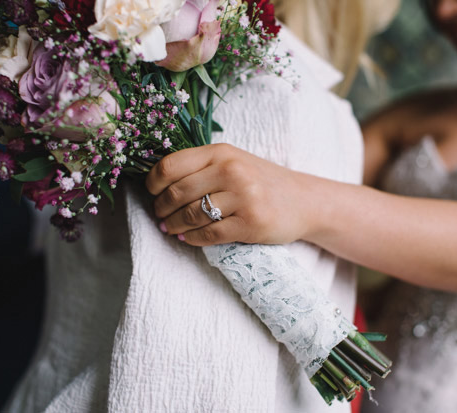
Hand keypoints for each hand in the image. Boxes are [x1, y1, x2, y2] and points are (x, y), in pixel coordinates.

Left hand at [146, 143, 314, 245]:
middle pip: (177, 193)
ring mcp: (242, 198)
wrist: (304, 201)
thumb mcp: (234, 162)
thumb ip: (202, 167)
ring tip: (170, 229)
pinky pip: (210, 234)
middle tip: (160, 217)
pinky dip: (193, 239)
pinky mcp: (250, 224)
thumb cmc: (262, 181)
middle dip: (161, 209)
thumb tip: (159, 186)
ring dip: (174, 226)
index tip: (153, 193)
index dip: (154, 183)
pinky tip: (188, 238)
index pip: (171, 166)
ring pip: (191, 216)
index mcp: (221, 153)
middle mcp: (231, 171)